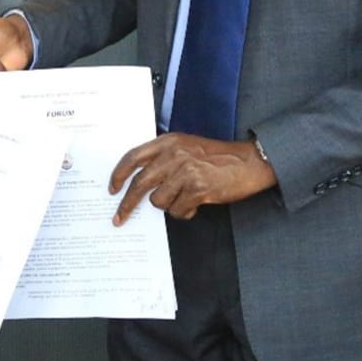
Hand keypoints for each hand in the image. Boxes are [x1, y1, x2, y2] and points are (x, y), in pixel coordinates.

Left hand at [108, 134, 276, 223]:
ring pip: (158, 201)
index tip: (112, 189)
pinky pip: (178, 211)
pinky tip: (196, 204)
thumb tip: (141, 184)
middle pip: (139, 183)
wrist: (249, 162)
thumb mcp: (187, 147)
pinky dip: (185, 212)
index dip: (119, 174)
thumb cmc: (218, 157)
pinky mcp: (197, 188)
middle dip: (127, 204)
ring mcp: (185, 171)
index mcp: (169, 141)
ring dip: (169, 206)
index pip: (133, 157)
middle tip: (119, 218)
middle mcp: (174, 154)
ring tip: (185, 200)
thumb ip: (165, 159)